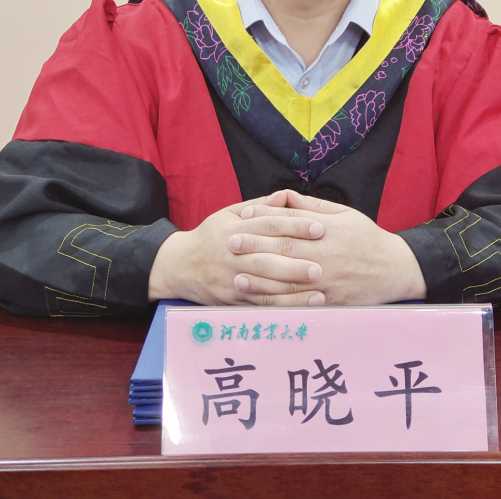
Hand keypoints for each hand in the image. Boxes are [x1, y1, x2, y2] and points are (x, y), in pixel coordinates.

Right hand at [147, 192, 326, 305]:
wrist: (178, 265)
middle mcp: (233, 255)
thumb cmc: (209, 237)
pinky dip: (282, 305)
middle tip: (322, 265)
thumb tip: (286, 196)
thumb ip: (259, 207)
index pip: (269, 226)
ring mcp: (232, 278)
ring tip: (319, 289)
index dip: (295, 226)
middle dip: (295, 263)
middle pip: (268, 258)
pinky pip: (259, 303)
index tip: (319, 228)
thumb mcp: (229, 215)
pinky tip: (302, 305)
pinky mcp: (232, 298)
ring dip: (293, 289)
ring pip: (265, 285)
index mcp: (235, 230)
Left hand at [228, 190, 426, 304]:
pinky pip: (300, 303)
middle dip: (255, 246)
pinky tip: (263, 302)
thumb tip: (283, 195)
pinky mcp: (330, 301)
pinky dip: (280, 303)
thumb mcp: (344, 214)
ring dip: (260, 278)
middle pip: (283, 250)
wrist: (396, 269)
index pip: (289, 223)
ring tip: (237, 276)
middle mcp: (324, 256)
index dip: (263, 220)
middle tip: (230, 243)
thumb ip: (312, 206)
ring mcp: (327, 281)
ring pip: (288, 280)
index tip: (242, 217)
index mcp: (326, 231)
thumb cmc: (368, 239)